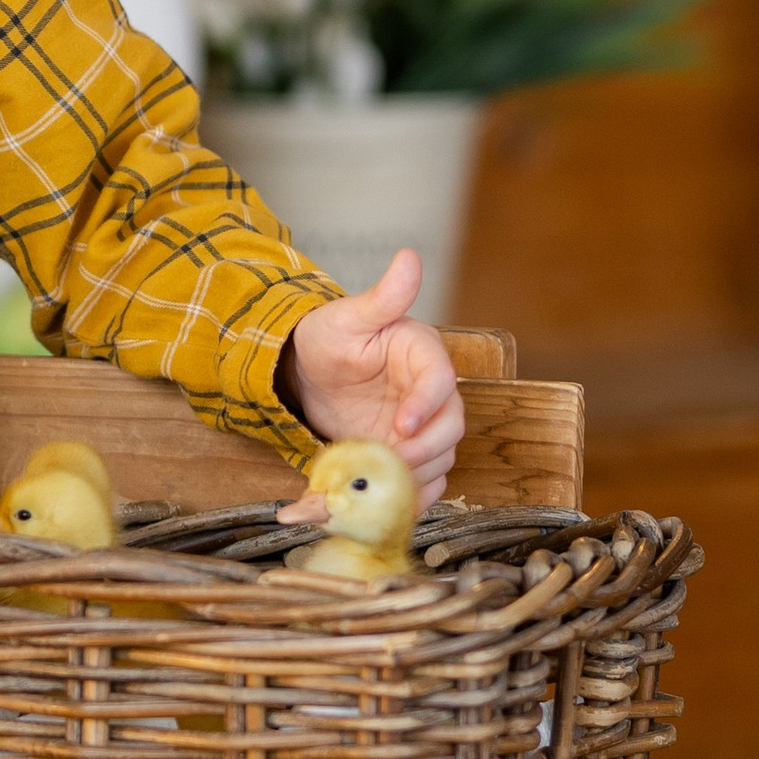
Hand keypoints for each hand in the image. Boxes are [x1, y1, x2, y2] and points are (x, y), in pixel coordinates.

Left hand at [279, 249, 464, 512]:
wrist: (308, 373)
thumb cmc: (329, 337)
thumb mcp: (349, 316)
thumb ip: (384, 296)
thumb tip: (410, 257)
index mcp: (423, 354)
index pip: (441, 380)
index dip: (427, 403)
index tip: (402, 422)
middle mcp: (431, 393)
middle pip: (450, 425)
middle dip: (425, 446)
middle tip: (392, 457)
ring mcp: (422, 425)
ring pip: (441, 456)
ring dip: (418, 473)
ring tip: (384, 480)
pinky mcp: (408, 451)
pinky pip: (426, 478)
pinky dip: (415, 493)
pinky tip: (391, 501)